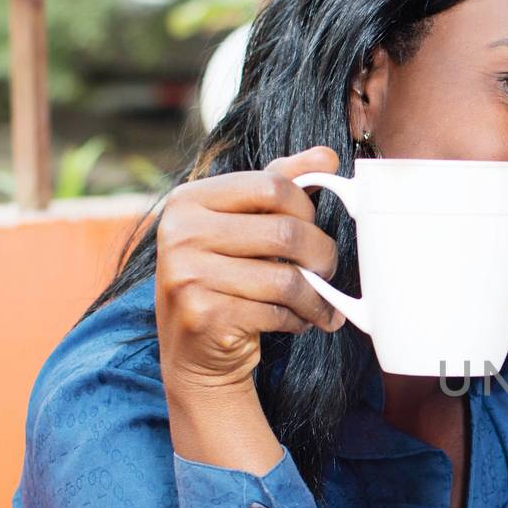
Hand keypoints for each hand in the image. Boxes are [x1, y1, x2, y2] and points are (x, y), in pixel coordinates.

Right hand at [156, 146, 344, 394]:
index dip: (307, 207)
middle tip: (328, 271)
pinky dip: (298, 319)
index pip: (272, 185)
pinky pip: (277, 312)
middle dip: (321, 255)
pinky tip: (296, 321)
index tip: (313, 228)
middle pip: (286, 232)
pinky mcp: (204, 315)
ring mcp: (187, 276)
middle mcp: (180, 233)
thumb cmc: (227, 279)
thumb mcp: (243, 225)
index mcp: (189, 200)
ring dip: (316, 297)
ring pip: (286, 279)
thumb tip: (327, 156)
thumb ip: (279, 184)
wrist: (196, 352)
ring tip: (320, 304)